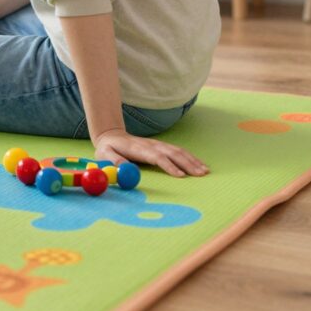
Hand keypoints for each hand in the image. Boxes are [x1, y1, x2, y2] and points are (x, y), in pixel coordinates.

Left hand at [94, 129, 208, 177]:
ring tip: (205, 171)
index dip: (168, 165)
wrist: (111, 135)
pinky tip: (200, 165)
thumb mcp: (105, 154)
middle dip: (187, 164)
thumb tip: (125, 169)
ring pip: (178, 151)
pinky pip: (178, 151)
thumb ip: (115, 161)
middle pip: (172, 153)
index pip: (156, 156)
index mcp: (138, 148)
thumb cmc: (108, 148)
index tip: (180, 176)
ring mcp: (157, 145)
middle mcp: (150, 145)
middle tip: (201, 175)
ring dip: (192, 161)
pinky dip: (190, 157)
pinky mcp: (161, 147)